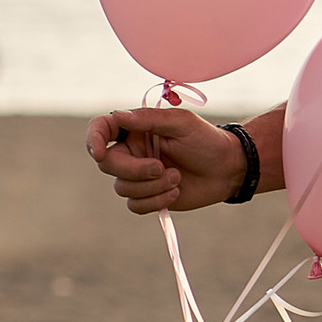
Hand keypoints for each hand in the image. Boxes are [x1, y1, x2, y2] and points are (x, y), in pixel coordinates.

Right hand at [88, 106, 243, 215]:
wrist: (228, 169)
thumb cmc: (207, 141)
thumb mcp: (182, 123)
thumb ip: (150, 119)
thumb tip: (118, 115)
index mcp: (136, 129)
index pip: (101, 128)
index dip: (93, 139)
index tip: (99, 151)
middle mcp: (132, 151)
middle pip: (108, 165)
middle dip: (134, 170)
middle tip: (161, 168)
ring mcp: (138, 175)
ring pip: (122, 188)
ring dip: (151, 187)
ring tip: (177, 178)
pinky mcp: (148, 196)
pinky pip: (134, 205)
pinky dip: (155, 201)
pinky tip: (176, 191)